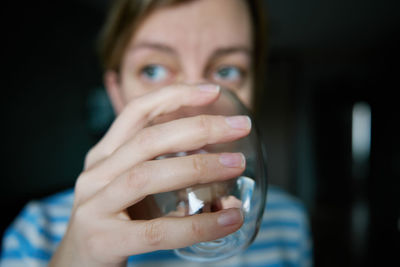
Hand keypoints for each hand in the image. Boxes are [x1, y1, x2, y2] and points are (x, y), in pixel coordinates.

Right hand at [49, 84, 249, 266]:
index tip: (211, 90)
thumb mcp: (128, 185)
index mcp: (104, 156)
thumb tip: (218, 160)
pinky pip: (157, 230)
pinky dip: (199, 224)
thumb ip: (160, 168)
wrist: (77, 264)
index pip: (136, 112)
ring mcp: (95, 206)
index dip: (173, 95)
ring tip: (237, 164)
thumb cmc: (114, 219)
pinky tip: (230, 219)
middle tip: (239, 125)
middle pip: (148, 139)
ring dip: (199, 167)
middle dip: (198, 127)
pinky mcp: (104, 240)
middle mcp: (96, 174)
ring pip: (149, 177)